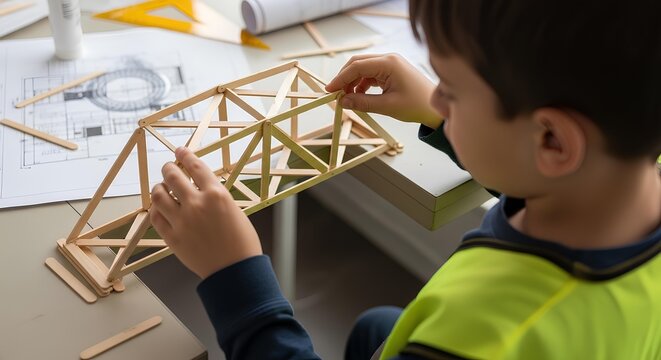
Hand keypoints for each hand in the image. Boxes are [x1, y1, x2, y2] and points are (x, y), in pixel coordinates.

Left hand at [150, 147, 261, 278]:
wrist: (235, 270)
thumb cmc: (242, 242)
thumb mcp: (234, 210)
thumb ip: (215, 197)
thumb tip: (200, 189)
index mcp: (216, 195)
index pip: (195, 166)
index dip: (185, 155)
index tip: (180, 151)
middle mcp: (197, 204)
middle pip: (173, 176)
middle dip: (169, 168)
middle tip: (169, 168)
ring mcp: (182, 221)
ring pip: (159, 195)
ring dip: (159, 187)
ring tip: (161, 187)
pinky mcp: (172, 237)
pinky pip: (155, 218)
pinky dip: (156, 209)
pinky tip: (159, 208)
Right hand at [326, 53, 441, 128]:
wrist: (436, 108)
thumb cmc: (417, 105)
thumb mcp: (387, 106)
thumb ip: (363, 103)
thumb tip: (343, 102)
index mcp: (389, 64)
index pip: (356, 67)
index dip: (340, 78)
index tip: (329, 91)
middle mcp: (389, 59)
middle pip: (357, 63)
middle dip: (344, 78)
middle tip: (335, 95)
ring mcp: (390, 64)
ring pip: (363, 69)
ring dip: (353, 82)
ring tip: (347, 99)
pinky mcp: (391, 71)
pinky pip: (371, 74)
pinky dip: (362, 84)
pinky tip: (359, 96)